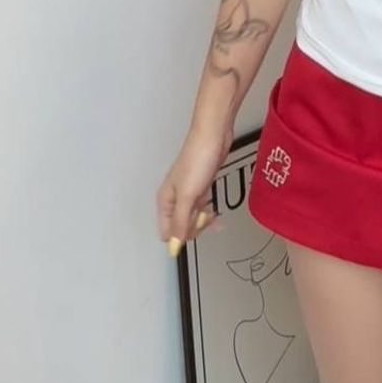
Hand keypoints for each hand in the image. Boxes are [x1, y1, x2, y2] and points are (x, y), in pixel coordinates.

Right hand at [156, 121, 231, 254]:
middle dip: (194, 228)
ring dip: (203, 221)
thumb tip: (174, 246)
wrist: (214, 137)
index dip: (181, 236)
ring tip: (215, 217)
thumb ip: (180, 222)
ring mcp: (187, 192)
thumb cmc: (198, 160)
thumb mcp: (188, 196)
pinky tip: (216, 212)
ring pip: (192, 217)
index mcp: (165, 200)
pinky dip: (208, 212)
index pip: (166, 232)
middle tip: (208, 219)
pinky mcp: (200, 186)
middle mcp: (173, 198)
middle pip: (179, 226)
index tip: (196, 230)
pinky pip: (201, 207)